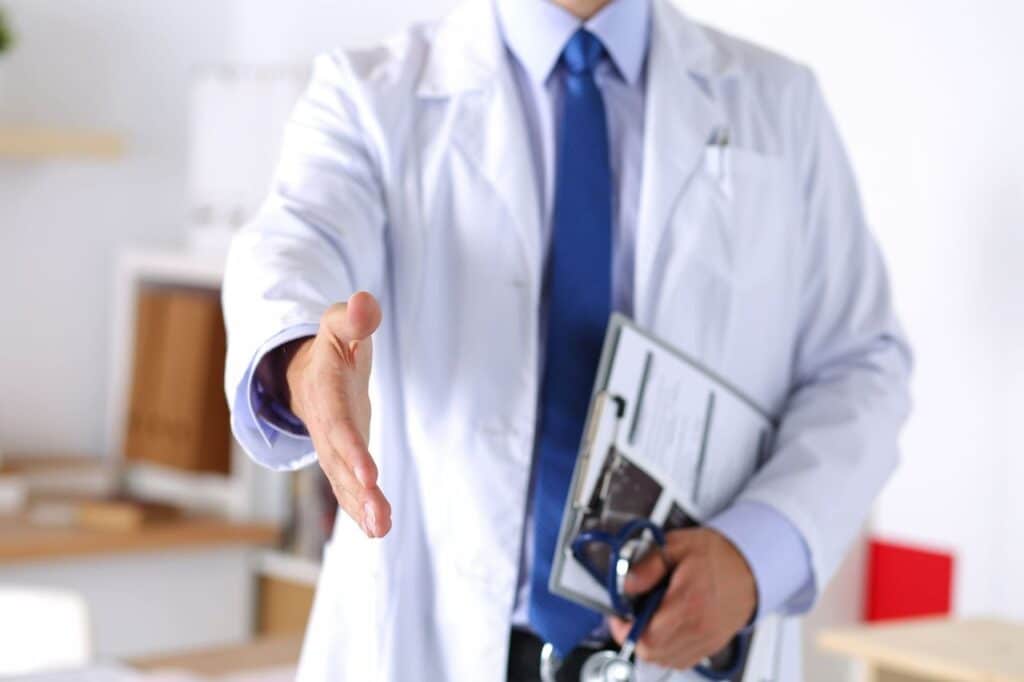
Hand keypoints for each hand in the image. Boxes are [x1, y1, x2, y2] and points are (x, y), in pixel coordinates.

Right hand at [286, 291, 391, 537]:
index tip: (370, 476)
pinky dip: (360, 509)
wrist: (309, 371)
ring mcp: (331, 446)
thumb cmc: (333, 344)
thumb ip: (354, 316)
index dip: (352, 450)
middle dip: (359, 492)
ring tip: (383, 529)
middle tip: (381, 519)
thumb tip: (365, 302)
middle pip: (341, 463)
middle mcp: (325, 426)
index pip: (339, 426)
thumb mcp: (340, 323)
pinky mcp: (341, 459)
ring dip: (362, 507)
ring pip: (344, 482)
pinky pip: (347, 488)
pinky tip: (378, 529)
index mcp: (326, 394)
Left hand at [608, 527, 755, 669]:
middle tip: (633, 616)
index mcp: (688, 603)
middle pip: (653, 654)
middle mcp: (699, 627)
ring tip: (652, 619)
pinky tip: (668, 628)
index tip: (620, 617)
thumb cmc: (716, 555)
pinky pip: (683, 660)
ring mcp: (707, 639)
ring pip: (666, 660)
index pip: (647, 638)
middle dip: (635, 636)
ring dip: (652, 645)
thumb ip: (647, 565)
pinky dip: (669, 650)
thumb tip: (627, 585)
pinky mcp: (713, 645)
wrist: (750, 564)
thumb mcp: (676, 546)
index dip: (624, 631)